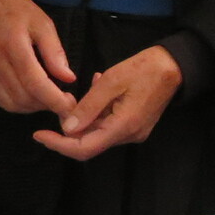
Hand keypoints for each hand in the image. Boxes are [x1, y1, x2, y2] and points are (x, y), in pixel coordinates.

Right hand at [0, 0, 74, 115]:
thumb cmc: (15, 7)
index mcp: (12, 44)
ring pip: (10, 103)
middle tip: (61, 100)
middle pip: (23, 97)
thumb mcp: (42, 22)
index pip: (35, 83)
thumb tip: (68, 78)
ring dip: (32, 107)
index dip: (54, 100)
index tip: (70, 106)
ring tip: (46, 98)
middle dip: (46, 105)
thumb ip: (55, 52)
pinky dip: (16, 103)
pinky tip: (29, 95)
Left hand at [35, 46, 182, 162]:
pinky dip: (98, 112)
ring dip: (86, 116)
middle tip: (63, 104)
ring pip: (98, 133)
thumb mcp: (112, 81)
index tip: (39, 134)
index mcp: (123, 126)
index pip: (84, 148)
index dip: (59, 145)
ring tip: (92, 86)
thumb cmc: (145, 69)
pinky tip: (101, 88)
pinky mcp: (135, 126)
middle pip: (90, 143)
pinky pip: (108, 125)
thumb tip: (67, 128)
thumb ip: (89, 105)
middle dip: (71, 127)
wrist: (174, 66)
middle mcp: (129, 135)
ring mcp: (133, 133)